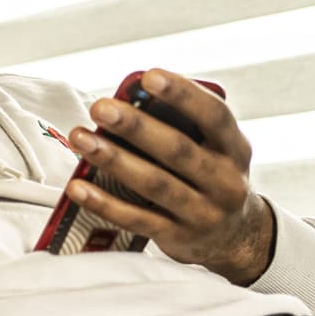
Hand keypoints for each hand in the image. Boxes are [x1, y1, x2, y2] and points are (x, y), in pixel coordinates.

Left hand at [66, 69, 276, 285]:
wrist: (236, 238)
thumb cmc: (212, 177)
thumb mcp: (216, 150)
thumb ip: (186, 128)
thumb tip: (130, 101)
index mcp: (235, 149)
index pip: (214, 116)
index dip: (183, 95)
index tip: (149, 77)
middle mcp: (225, 182)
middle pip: (177, 150)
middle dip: (136, 127)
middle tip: (100, 108)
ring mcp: (203, 214)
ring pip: (154, 184)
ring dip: (114, 160)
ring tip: (81, 138)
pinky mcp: (178, 238)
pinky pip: (136, 220)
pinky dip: (105, 203)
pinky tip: (78, 187)